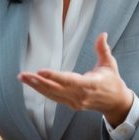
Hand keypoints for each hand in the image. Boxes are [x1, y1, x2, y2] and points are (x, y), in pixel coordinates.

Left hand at [18, 32, 133, 125]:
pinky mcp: (71, 104)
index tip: (40, 71)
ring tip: (22, 78)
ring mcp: (75, 102)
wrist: (115, 103)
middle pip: (55, 89)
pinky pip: (54, 97)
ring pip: (52, 94)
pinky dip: (43, 91)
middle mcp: (80, 96)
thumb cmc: (112, 81)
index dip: (55, 76)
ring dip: (36, 87)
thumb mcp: (110, 64)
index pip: (69, 81)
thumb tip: (102, 34)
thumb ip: (103, 49)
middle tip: (22, 75)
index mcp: (90, 85)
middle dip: (38, 82)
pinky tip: (33, 84)